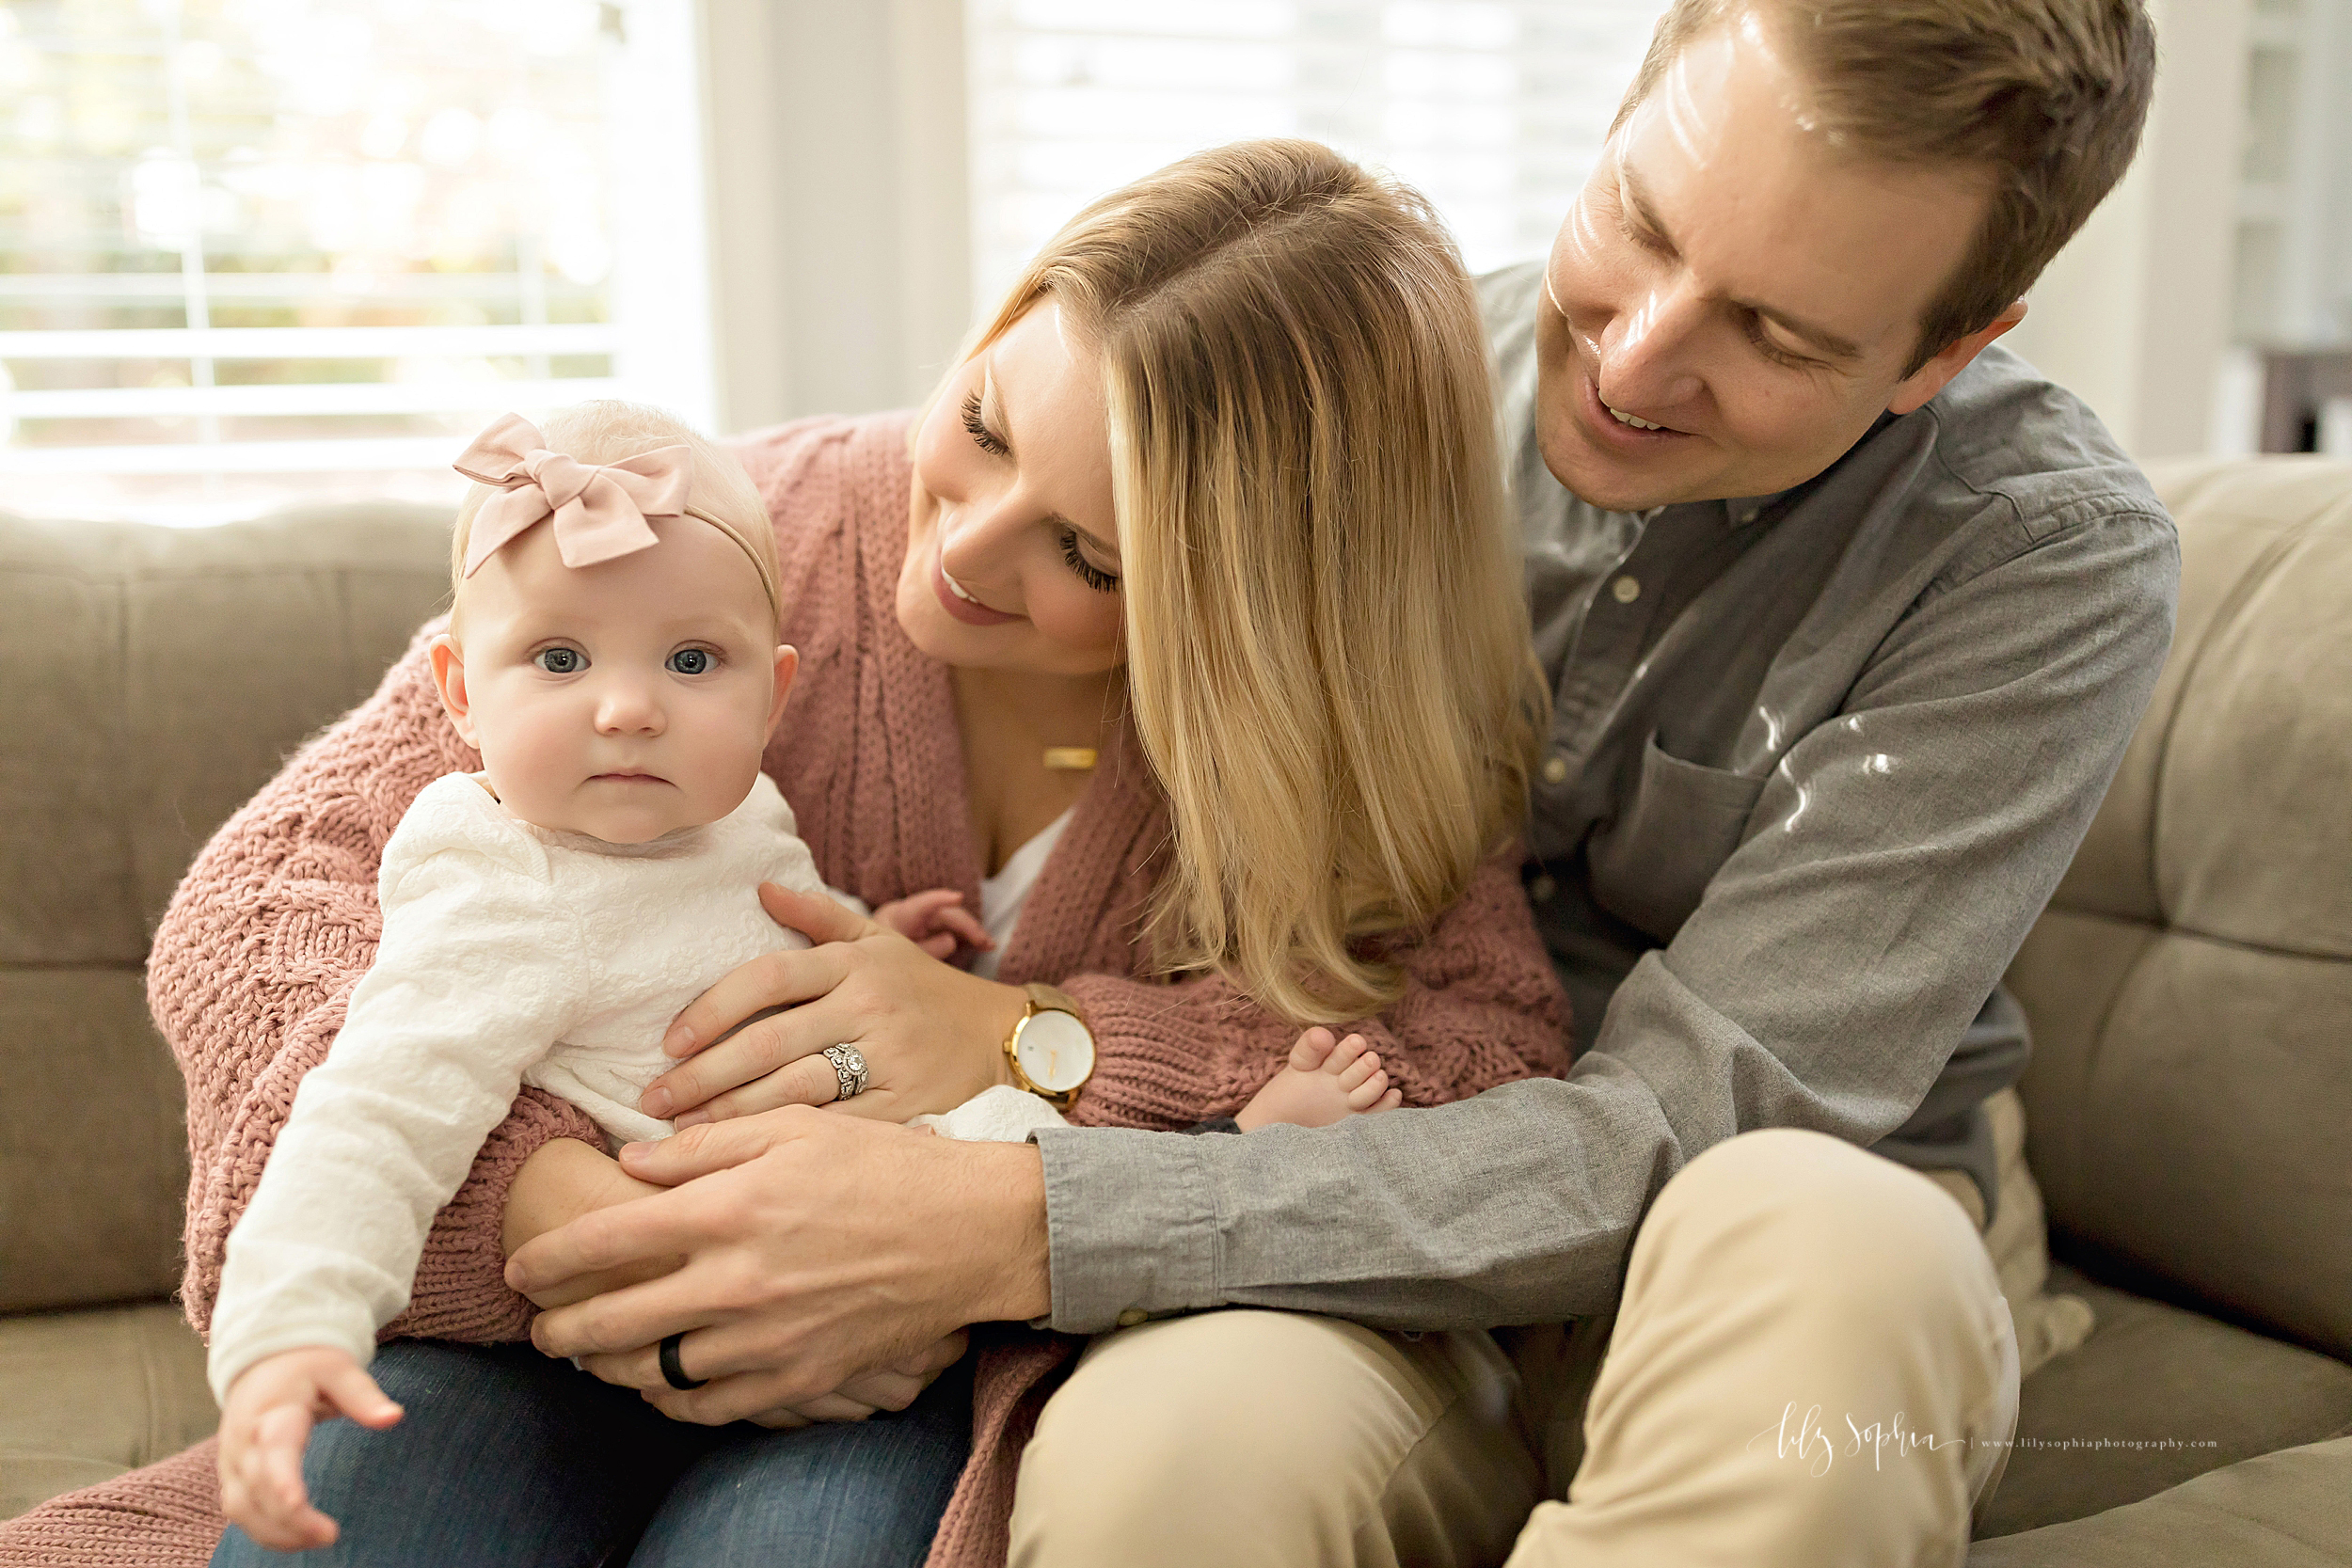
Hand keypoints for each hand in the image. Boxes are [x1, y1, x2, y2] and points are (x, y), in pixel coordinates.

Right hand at [217, 1346, 402, 1551]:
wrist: (264, 1360)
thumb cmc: (308, 1366)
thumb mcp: (339, 1370)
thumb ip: (363, 1396)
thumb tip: (394, 1417)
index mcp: (272, 1412)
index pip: (273, 1449)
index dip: (281, 1479)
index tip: (297, 1503)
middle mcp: (244, 1441)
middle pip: (257, 1488)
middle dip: (289, 1518)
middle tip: (330, 1535)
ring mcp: (232, 1461)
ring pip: (242, 1508)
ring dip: (276, 1533)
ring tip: (321, 1540)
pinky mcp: (232, 1475)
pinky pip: (240, 1512)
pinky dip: (265, 1531)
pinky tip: (298, 1540)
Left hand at [505, 1106, 1049, 1424]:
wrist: (968, 1232)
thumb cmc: (885, 1165)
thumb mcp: (794, 1127)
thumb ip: (704, 1146)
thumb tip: (632, 1160)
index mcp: (727, 1210)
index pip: (603, 1243)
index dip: (548, 1259)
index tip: (523, 1268)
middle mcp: (735, 1281)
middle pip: (609, 1322)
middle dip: (557, 1328)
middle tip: (538, 1327)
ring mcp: (766, 1339)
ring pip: (651, 1373)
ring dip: (605, 1369)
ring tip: (590, 1358)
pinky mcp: (798, 1378)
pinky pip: (710, 1407)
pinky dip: (671, 1402)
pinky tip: (660, 1386)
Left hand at [639, 885, 1029, 1126]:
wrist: (1002, 1037)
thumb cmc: (925, 990)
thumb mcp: (880, 941)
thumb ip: (819, 916)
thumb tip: (760, 888)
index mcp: (855, 963)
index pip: (768, 976)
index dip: (712, 1008)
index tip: (669, 1043)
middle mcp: (869, 1005)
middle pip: (770, 1039)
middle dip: (702, 1074)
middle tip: (652, 1100)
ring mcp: (888, 1057)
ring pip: (795, 1086)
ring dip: (731, 1113)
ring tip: (682, 1132)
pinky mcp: (903, 1105)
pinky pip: (833, 1125)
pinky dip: (784, 1142)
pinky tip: (744, 1156)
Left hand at [870, 888, 994, 960]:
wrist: (877, 950)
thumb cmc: (886, 952)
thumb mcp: (900, 957)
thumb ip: (926, 950)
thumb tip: (951, 940)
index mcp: (901, 916)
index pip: (921, 905)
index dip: (939, 899)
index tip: (958, 897)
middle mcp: (917, 911)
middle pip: (947, 914)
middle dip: (968, 926)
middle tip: (985, 942)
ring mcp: (928, 917)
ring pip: (955, 920)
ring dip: (973, 931)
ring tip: (989, 945)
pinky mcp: (936, 926)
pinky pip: (956, 928)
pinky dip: (969, 936)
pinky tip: (983, 945)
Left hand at [1234, 1027, 1402, 1130]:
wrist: (1278, 1129)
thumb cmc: (1283, 1095)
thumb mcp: (1295, 1069)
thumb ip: (1308, 1048)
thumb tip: (1324, 1034)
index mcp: (1329, 1061)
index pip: (1343, 1052)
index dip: (1349, 1049)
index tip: (1356, 1043)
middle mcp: (1344, 1077)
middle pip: (1362, 1068)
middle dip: (1364, 1066)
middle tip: (1369, 1061)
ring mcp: (1352, 1098)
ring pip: (1372, 1087)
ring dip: (1376, 1083)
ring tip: (1378, 1077)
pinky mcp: (1357, 1120)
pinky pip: (1377, 1111)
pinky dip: (1387, 1105)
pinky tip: (1393, 1095)